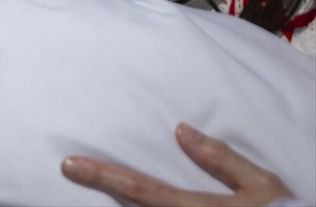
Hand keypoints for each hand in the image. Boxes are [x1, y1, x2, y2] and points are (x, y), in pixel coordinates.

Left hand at [61, 122, 295, 205]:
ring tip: (90, 178)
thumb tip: (181, 131)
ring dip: (116, 204)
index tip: (69, 164)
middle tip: (69, 170)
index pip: (140, 190)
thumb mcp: (261, 186)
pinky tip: (123, 200)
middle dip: (100, 193)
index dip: (103, 176)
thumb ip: (221, 159)